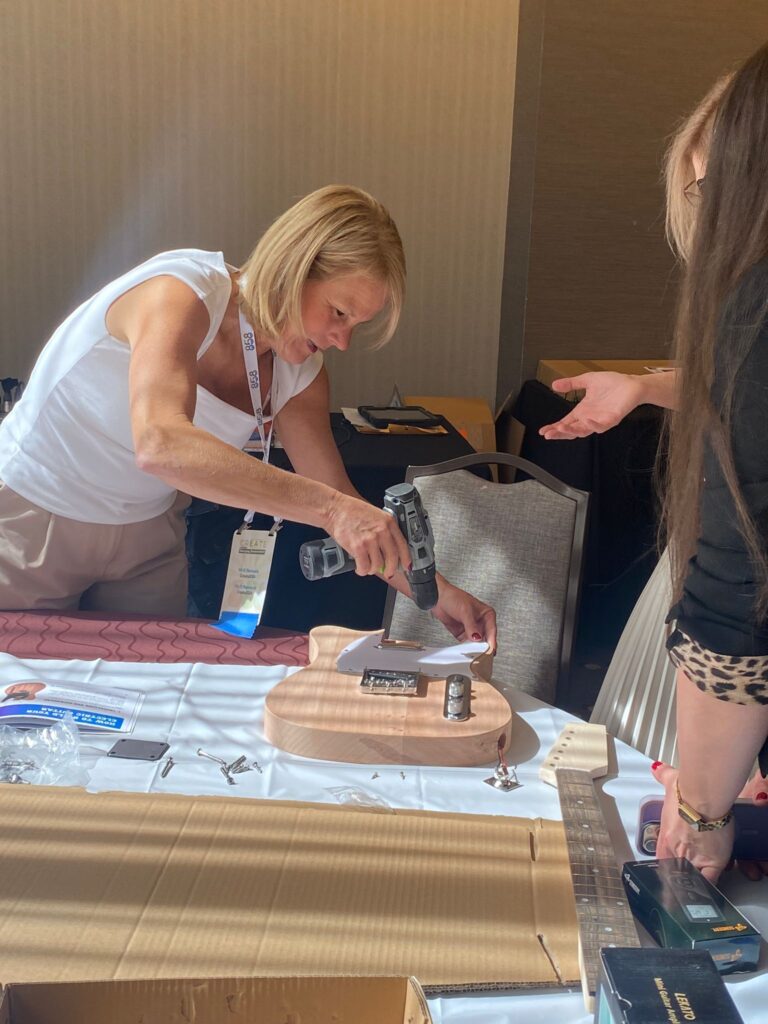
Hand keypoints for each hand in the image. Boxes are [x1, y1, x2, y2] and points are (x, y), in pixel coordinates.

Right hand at [325, 492, 411, 577]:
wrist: (335, 508)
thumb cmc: (352, 511)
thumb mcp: (376, 515)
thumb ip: (385, 531)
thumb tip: (389, 551)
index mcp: (389, 522)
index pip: (403, 545)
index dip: (406, 559)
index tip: (406, 566)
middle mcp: (382, 531)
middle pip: (392, 558)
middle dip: (390, 569)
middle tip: (387, 573)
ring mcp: (371, 540)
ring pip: (378, 565)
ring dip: (372, 569)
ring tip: (367, 565)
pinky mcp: (358, 547)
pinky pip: (365, 566)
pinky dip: (362, 570)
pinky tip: (359, 567)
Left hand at [429, 578, 496, 651]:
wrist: (437, 598)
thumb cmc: (453, 597)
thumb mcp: (465, 611)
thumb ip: (471, 626)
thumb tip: (477, 638)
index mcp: (487, 614)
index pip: (492, 630)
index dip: (491, 641)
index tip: (490, 650)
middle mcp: (481, 622)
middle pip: (486, 639)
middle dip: (483, 647)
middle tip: (481, 655)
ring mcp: (472, 629)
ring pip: (476, 643)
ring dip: (474, 649)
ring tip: (473, 654)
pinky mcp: (463, 634)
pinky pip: (466, 644)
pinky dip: (466, 648)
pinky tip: (465, 651)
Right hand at [538, 372, 645, 439]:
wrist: (632, 384)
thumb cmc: (614, 383)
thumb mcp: (587, 381)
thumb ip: (571, 384)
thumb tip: (554, 384)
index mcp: (583, 411)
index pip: (565, 422)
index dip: (554, 427)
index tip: (543, 431)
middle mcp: (590, 418)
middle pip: (572, 430)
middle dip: (559, 433)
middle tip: (548, 434)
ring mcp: (601, 420)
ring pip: (584, 431)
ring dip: (572, 431)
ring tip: (561, 428)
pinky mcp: (612, 419)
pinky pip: (601, 426)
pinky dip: (593, 424)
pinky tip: (585, 420)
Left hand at [649, 762, 767, 883]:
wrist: (703, 797)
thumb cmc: (688, 791)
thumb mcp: (672, 782)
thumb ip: (663, 776)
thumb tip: (657, 769)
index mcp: (666, 835)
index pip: (662, 857)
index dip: (667, 864)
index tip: (671, 867)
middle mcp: (675, 849)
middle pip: (675, 870)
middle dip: (680, 875)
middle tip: (684, 880)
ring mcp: (692, 857)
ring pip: (691, 878)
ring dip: (693, 882)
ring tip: (696, 888)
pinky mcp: (711, 863)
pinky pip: (708, 882)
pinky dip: (708, 887)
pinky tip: (709, 891)